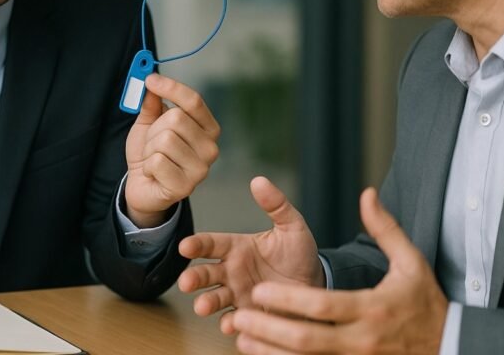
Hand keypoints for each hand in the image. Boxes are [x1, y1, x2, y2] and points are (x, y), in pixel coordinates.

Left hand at [124, 73, 219, 226]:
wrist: (142, 186)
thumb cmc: (150, 153)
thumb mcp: (149, 124)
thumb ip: (151, 103)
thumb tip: (152, 82)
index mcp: (207, 128)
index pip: (194, 101)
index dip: (171, 87)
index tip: (150, 79)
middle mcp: (211, 148)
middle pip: (176, 118)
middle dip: (154, 129)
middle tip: (152, 143)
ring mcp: (201, 169)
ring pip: (165, 140)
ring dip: (150, 149)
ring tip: (153, 160)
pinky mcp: (186, 187)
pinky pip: (158, 161)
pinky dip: (148, 166)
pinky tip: (153, 173)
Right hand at [177, 176, 323, 333]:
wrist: (316, 285)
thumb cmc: (300, 254)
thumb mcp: (292, 227)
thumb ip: (276, 205)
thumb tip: (259, 180)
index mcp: (237, 247)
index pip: (210, 244)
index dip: (196, 244)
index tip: (186, 247)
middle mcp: (231, 271)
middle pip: (204, 273)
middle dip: (193, 278)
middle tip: (186, 283)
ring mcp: (237, 294)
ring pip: (214, 298)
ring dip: (206, 302)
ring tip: (203, 307)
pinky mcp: (249, 315)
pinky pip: (234, 320)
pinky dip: (230, 323)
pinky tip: (231, 324)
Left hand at [231, 188, 447, 354]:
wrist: (449, 346)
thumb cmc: (425, 302)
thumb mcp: (411, 262)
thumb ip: (385, 228)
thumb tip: (366, 193)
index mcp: (373, 308)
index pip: (324, 306)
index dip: (289, 300)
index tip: (260, 289)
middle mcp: (362, 340)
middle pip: (308, 339)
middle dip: (270, 329)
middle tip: (239, 314)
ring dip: (270, 351)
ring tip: (240, 335)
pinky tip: (262, 353)